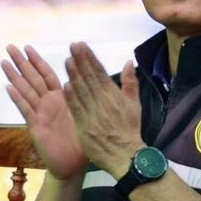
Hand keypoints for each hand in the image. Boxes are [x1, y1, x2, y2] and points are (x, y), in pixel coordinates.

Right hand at [1, 45, 85, 178]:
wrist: (74, 165)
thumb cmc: (82, 141)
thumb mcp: (88, 114)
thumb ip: (85, 95)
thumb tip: (87, 75)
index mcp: (61, 98)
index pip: (47, 74)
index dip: (37, 61)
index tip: (28, 47)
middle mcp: (48, 104)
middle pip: (32, 79)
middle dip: (21, 63)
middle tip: (10, 47)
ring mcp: (40, 115)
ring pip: (26, 91)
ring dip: (15, 77)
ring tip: (4, 63)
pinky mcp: (36, 127)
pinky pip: (27, 110)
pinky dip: (18, 99)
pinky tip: (9, 88)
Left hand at [63, 43, 145, 177]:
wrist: (126, 155)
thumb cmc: (130, 129)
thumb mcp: (135, 104)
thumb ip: (130, 83)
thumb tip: (128, 62)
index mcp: (114, 96)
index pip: (100, 73)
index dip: (90, 59)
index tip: (81, 45)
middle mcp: (104, 102)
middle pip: (90, 78)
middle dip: (81, 61)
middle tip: (72, 46)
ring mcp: (94, 114)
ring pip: (83, 91)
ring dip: (75, 75)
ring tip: (67, 60)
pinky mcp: (86, 126)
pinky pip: (78, 110)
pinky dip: (72, 98)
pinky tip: (65, 86)